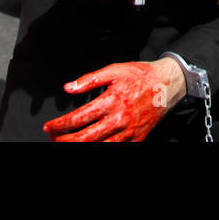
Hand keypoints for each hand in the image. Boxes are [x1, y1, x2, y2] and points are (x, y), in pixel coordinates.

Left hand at [42, 59, 184, 141]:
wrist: (168, 84)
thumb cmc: (141, 75)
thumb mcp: (114, 69)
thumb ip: (90, 79)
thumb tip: (69, 88)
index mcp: (112, 100)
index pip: (79, 118)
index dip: (60, 125)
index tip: (49, 127)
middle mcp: (119, 119)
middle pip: (85, 137)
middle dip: (64, 140)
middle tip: (53, 138)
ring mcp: (128, 132)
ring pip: (99, 147)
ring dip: (79, 147)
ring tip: (67, 144)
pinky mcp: (137, 139)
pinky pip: (115, 150)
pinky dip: (100, 149)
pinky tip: (91, 146)